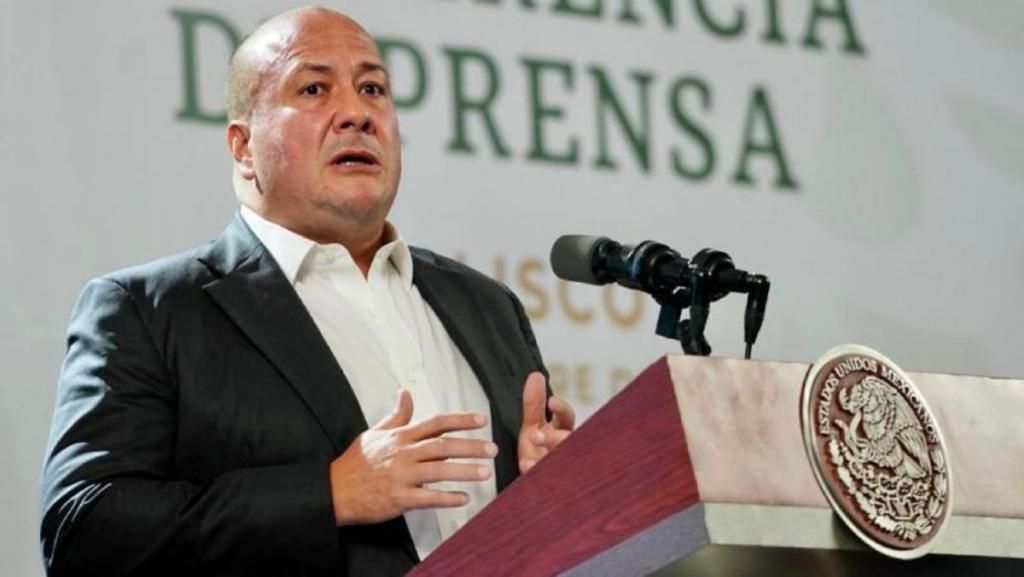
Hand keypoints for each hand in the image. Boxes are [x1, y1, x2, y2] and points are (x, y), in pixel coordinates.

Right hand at [328, 389, 497, 525]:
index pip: (436, 423)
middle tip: (492, 449)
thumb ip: (397, 416)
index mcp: (401, 436)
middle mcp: (403, 453)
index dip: (460, 419)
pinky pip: (427, 498)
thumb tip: (405, 393)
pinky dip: (447, 498)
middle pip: (443, 445)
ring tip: (485, 472)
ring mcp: (401, 476)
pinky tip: (464, 499)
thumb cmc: (356, 462)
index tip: (481, 419)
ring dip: (465, 471)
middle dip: (470, 446)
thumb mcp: (375, 433)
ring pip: (439, 470)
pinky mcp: (398, 498)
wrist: (334, 490)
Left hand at [518, 371, 574, 472]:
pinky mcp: (553, 481)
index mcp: (562, 430)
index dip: (561, 409)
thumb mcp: (532, 425)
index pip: (567, 417)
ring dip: (546, 457)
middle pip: (568, 441)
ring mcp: (560, 465)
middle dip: (554, 438)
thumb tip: (536, 376)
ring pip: (562, 461)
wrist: (532, 482)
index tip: (551, 401)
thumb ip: (534, 404)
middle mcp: (565, 448)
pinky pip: (549, 478)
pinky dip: (537, 472)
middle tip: (536, 434)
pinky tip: (526, 467)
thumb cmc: (537, 450)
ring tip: (529, 455)